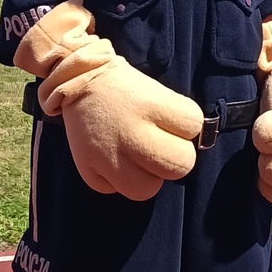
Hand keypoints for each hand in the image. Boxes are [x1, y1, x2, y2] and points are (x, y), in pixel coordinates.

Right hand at [15, 0, 203, 200]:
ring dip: (148, 176)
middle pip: (180, 165)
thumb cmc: (126, 89)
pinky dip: (117, 180)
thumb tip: (193, 150)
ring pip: (148, 189)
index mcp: (151, 105)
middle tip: (160, 145)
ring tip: (138, 158)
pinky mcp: (87, 170)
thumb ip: (178, 120)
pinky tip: (113, 159)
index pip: (194, 126)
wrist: (77, 81)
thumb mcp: (157, 92)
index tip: (173, 120)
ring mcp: (107, 155)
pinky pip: (116, 190)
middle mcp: (131, 132)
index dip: (187, 125)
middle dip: (175, 157)